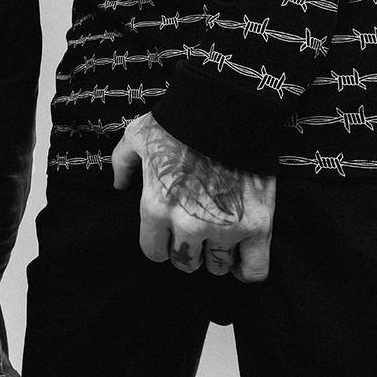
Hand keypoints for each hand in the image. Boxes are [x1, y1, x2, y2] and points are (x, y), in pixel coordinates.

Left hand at [111, 112, 276, 280]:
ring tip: (220, 236)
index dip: (161, 243)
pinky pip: (254, 270)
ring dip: (216, 255)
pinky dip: (247, 270)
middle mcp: (187, 225)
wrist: (227, 106)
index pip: (154, 252)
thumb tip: (118, 184)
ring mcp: (225, 227)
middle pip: (185, 262)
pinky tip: (242, 257)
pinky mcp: (258, 225)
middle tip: (196, 229)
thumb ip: (122, 163)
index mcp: (155, 208)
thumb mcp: (137, 137)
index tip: (169, 231)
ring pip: (217, 266)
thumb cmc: (179, 121)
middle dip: (188, 249)